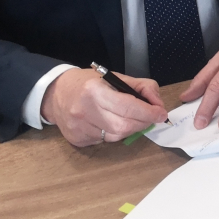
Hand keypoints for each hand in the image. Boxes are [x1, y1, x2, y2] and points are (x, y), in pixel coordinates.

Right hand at [41, 67, 166, 146]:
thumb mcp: (116, 77)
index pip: (128, 107)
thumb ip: (142, 87)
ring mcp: (78, 128)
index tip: (161, 114)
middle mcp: (84, 111)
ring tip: (129, 118)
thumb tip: (158, 105)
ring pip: (115, 136)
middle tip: (151, 118)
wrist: (56, 93)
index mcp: (95, 91)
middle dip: (143, 123)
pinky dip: (114, 133)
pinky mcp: (77, 140)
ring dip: (129, 129)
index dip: (149, 113)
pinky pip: (104, 141)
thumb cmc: (89, 83)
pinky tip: (110, 123)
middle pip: (123, 126)